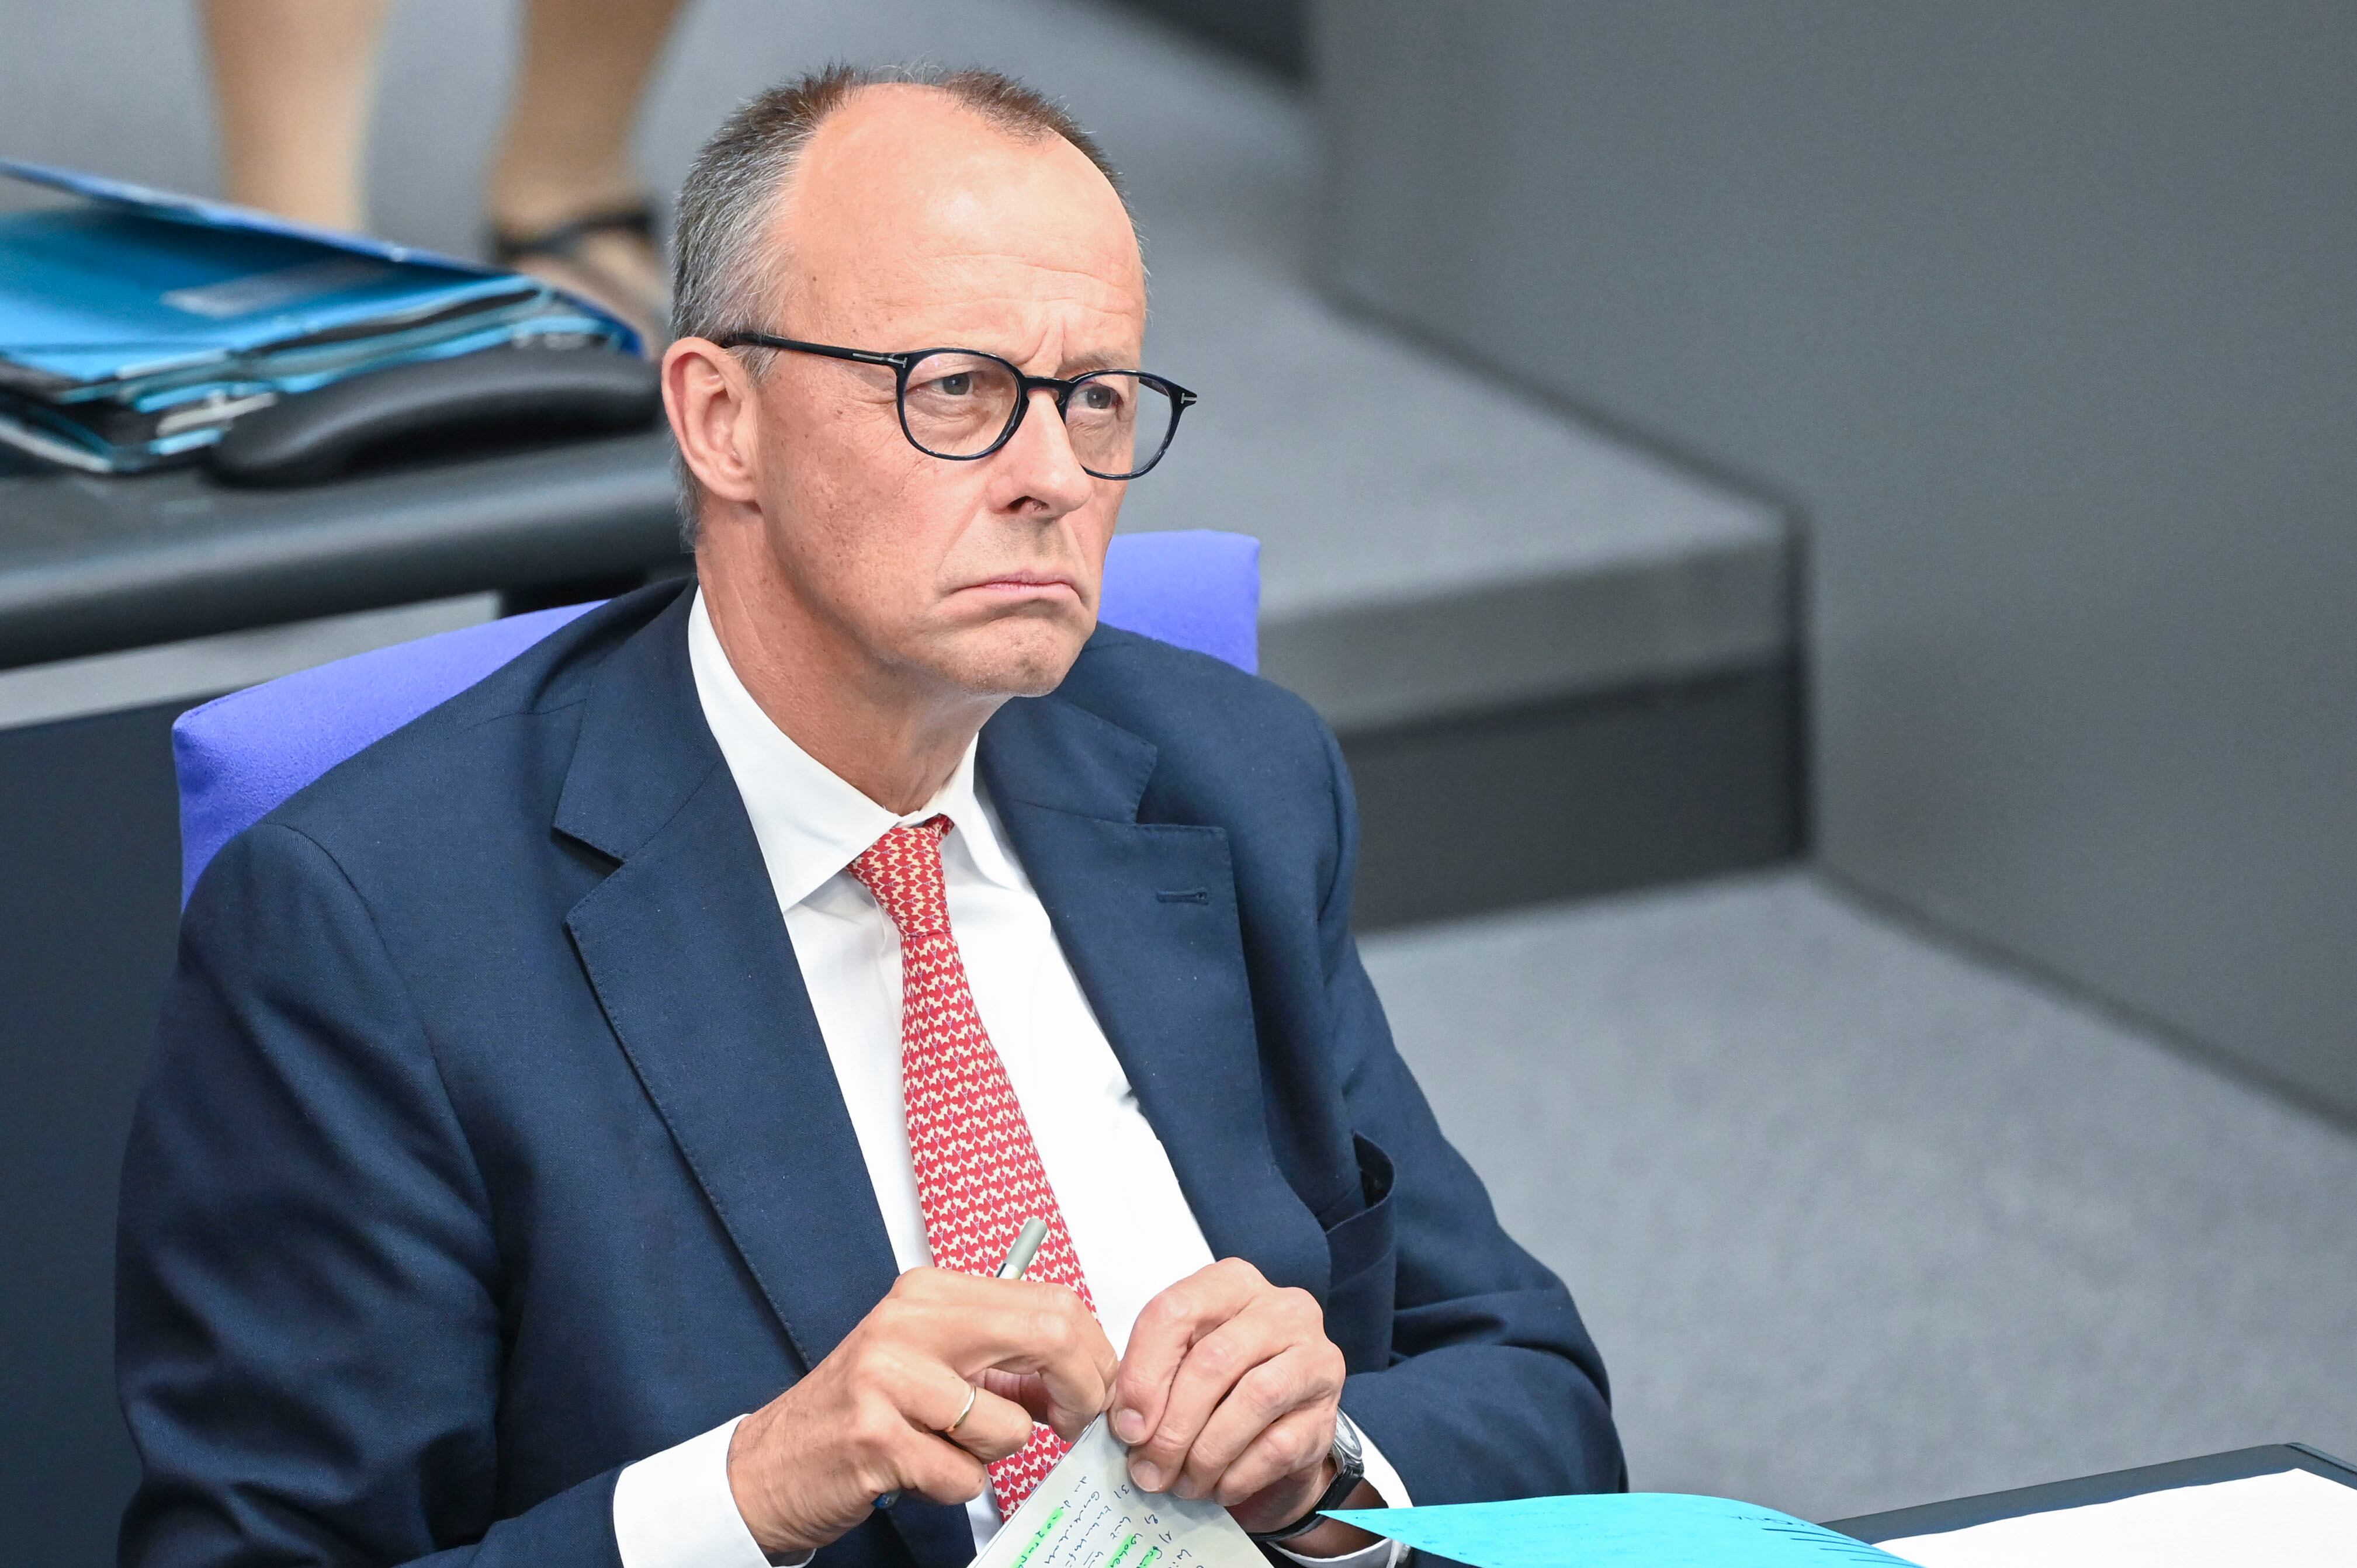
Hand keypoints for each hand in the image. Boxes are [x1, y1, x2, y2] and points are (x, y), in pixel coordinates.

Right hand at [727, 1267, 1116, 1556]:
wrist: (770, 1466)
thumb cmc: (858, 1413)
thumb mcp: (932, 1364)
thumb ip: (1005, 1360)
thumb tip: (1083, 1376)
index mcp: (929, 1292)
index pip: (1052, 1302)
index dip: (1093, 1354)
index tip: (1094, 1391)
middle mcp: (909, 1321)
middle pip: (1050, 1338)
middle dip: (1081, 1394)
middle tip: (1070, 1427)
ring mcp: (888, 1377)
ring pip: (1008, 1424)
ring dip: (993, 1456)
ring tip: (943, 1447)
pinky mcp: (874, 1437)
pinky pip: (964, 1475)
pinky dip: (953, 1486)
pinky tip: (915, 1470)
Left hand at [1110, 1259, 1378, 1555]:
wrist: (1282, 1428)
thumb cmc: (1221, 1387)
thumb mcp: (1180, 1364)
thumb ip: (1150, 1379)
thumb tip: (1130, 1425)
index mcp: (1232, 1284)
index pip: (1175, 1311)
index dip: (1143, 1374)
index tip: (1127, 1428)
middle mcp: (1281, 1309)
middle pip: (1213, 1361)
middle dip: (1172, 1427)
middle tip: (1149, 1469)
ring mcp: (1314, 1358)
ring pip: (1253, 1401)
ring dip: (1205, 1454)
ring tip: (1182, 1483)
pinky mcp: (1328, 1410)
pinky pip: (1278, 1446)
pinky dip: (1238, 1475)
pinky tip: (1218, 1487)